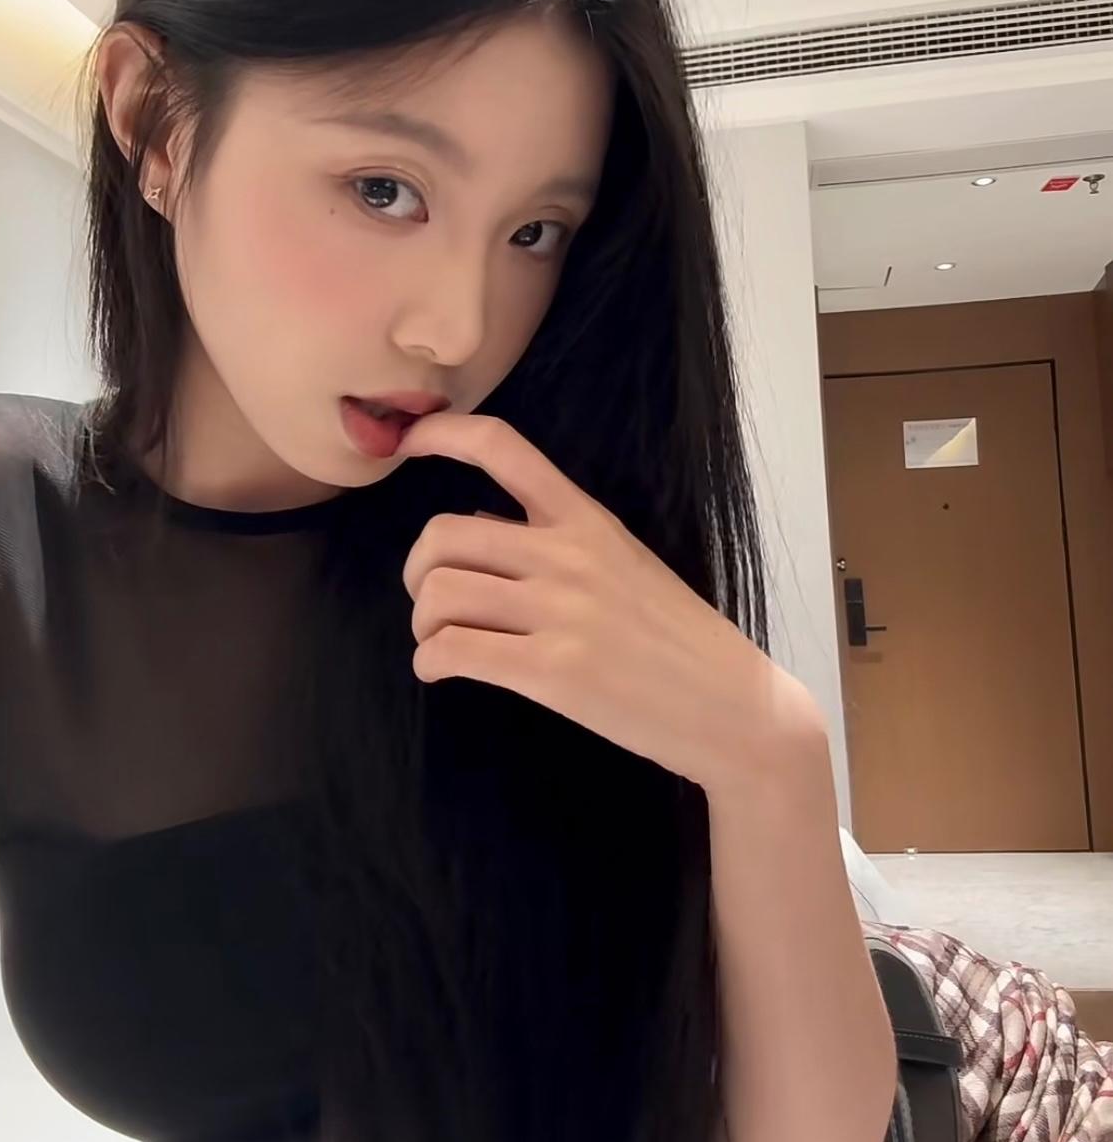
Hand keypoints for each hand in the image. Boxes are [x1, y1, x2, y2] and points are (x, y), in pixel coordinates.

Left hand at [396, 413, 822, 797]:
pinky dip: (430, 662)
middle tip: (429, 601)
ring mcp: (560, 613)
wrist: (733, 707)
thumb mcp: (624, 565)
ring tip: (441, 642)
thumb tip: (477, 528)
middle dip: (415, 571)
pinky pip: (452, 651)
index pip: (503, 448)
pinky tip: (442, 670)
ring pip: (438, 594)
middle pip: (443, 535)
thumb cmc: (677, 640)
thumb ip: (552, 542)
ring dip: (422, 623)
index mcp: (588, 520)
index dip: (442, 434)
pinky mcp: (552, 672)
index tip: (408, 442)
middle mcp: (568, 556)